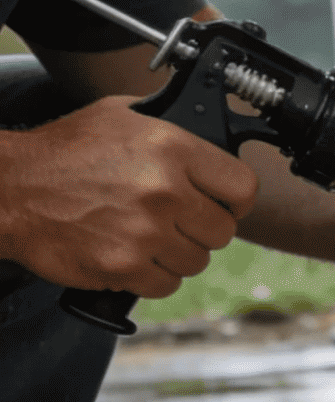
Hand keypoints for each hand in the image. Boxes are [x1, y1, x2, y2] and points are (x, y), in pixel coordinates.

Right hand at [0, 96, 256, 296]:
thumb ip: (173, 132)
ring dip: (176, 254)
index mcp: (171, 148)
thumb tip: (213, 147)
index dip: (234, 200)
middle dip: (201, 229)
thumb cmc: (62, 153)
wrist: (8, 189)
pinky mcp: (124, 267)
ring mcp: (145, 232)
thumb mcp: (120, 117)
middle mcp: (164, 190)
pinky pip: (166, 284)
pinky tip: (129, 254)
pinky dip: (151, 276)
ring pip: (197, 262)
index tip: (221, 204)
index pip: (243, 187)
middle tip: (172, 220)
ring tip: (143, 235)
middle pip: (223, 231)